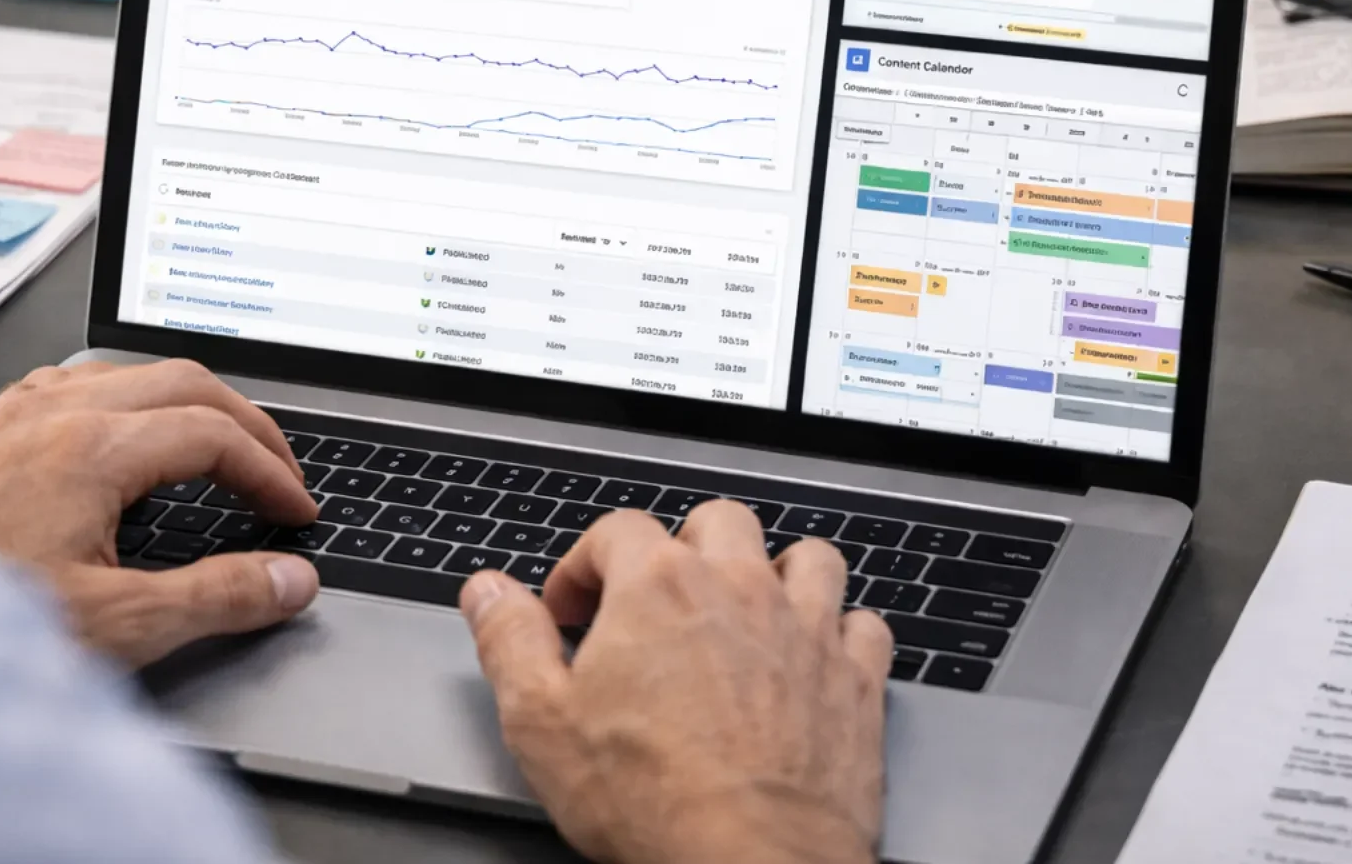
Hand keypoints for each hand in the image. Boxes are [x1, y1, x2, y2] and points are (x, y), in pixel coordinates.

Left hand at [0, 359, 319, 666]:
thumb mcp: (115, 626)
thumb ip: (217, 597)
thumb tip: (287, 581)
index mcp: (91, 448)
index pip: (215, 435)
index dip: (271, 472)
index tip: (295, 513)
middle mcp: (46, 415)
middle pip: (179, 380)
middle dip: (244, 421)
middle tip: (275, 468)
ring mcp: (0, 419)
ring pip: (116, 374)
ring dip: (178, 402)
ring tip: (207, 444)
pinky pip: (58, 389)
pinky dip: (113, 404)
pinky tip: (106, 440)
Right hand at [458, 502, 892, 863]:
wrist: (751, 862)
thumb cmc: (654, 800)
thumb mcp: (540, 722)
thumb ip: (510, 641)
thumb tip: (487, 592)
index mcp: (658, 587)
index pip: (617, 530)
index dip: (583, 566)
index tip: (570, 613)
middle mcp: (740, 588)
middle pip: (717, 522)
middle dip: (683, 550)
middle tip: (656, 605)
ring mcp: (807, 628)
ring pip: (805, 557)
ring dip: (776, 574)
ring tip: (746, 613)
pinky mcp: (856, 678)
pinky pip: (864, 623)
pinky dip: (841, 633)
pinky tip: (814, 660)